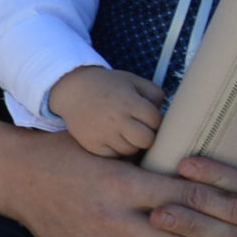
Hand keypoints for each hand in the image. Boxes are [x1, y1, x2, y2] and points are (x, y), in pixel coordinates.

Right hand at [47, 67, 165, 156]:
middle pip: (146, 140)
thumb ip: (154, 94)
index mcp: (128, 102)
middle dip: (146, 135)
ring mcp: (103, 133)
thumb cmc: (107, 86)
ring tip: (124, 132)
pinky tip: (112, 138)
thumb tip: (163, 116)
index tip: (146, 117)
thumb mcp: (133, 81)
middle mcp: (116, 119)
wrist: (72, 90)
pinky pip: (113, 156)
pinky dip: (115, 149)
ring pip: (130, 150)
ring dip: (131, 143)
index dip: (154, 120)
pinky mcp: (92, 145)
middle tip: (138, 128)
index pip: (156, 121)